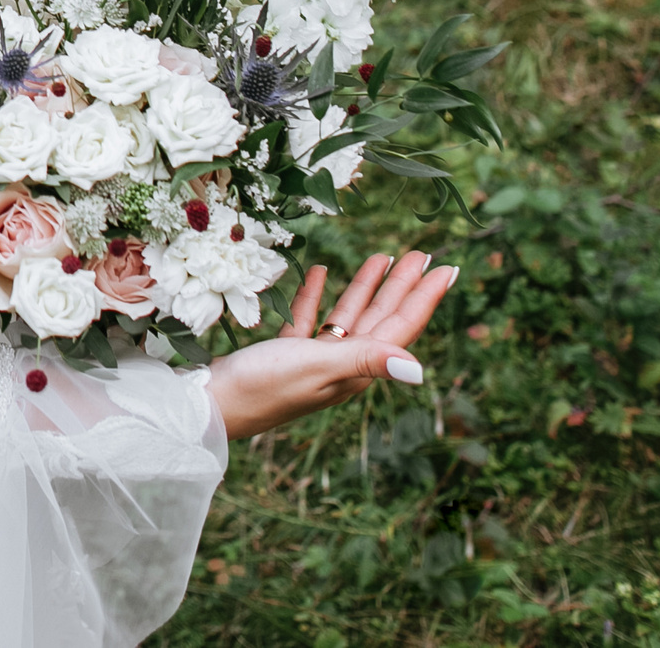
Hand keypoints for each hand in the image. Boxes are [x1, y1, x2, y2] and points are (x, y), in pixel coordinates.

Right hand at [204, 251, 457, 440]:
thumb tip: (419, 369)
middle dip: (402, 285)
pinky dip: (319, 295)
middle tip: (421, 254)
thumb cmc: (263, 387)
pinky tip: (321, 272)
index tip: (448, 269)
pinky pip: (311, 319)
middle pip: (381, 318)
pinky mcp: (286, 355)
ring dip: (366, 287)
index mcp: (355, 369)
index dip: (424, 298)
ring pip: (349, 316)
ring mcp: (314, 360)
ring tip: (383, 257)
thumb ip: (366, 361)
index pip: (400, 327)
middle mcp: (342, 365)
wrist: (211, 406)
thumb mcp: (316, 367)